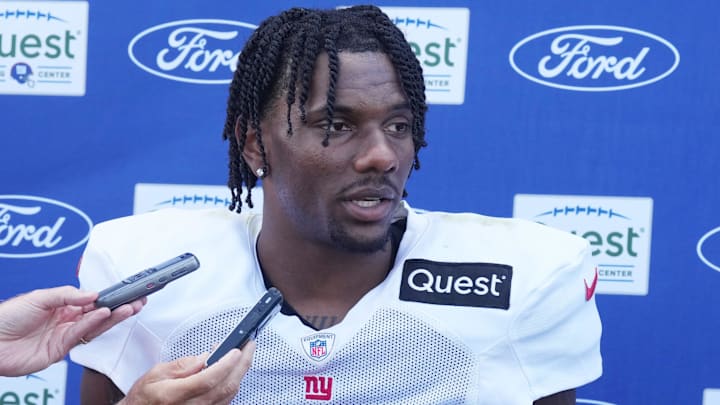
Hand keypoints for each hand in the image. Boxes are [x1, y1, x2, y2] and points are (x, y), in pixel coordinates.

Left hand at [0, 285, 144, 376]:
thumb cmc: (6, 317)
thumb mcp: (38, 297)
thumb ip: (67, 295)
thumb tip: (92, 294)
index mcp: (61, 306)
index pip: (91, 301)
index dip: (109, 297)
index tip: (124, 292)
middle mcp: (66, 321)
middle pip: (98, 314)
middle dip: (118, 308)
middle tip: (136, 301)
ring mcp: (64, 336)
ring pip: (94, 326)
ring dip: (112, 317)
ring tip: (128, 307)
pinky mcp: (60, 350)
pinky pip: (81, 336)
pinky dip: (93, 324)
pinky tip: (103, 315)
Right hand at [120, 342, 255, 404]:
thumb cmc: (144, 398)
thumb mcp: (155, 374)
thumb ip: (182, 366)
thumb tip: (205, 357)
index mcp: (175, 395)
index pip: (208, 379)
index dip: (225, 364)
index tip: (236, 350)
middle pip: (225, 386)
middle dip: (242, 364)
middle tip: (249, 346)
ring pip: (229, 394)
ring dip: (239, 373)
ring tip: (243, 355)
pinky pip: (226, 401)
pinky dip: (233, 384)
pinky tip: (233, 372)